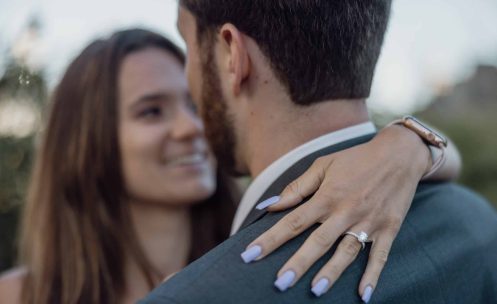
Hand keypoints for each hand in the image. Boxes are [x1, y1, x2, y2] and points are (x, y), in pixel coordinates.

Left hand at [241, 125, 431, 301]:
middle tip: (279, 284)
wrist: (399, 154)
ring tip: (316, 291)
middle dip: (298, 263)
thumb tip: (270, 204)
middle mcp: (345, 212)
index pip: (293, 221)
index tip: (249, 255)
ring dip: (332, 272)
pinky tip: (364, 295)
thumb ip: (297, 188)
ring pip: (347, 251)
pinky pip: (380, 255)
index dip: (270, 239)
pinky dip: (373, 275)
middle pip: (318, 241)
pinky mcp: (388, 228)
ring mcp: (368, 221)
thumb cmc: (356, 159)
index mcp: (327, 196)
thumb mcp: (324, 166)